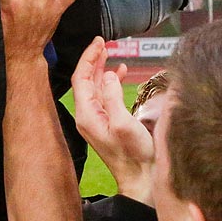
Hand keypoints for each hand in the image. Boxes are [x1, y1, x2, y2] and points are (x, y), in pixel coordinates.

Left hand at [69, 37, 153, 202]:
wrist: (141, 178)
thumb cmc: (134, 156)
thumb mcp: (124, 123)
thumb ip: (113, 97)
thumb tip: (107, 75)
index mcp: (87, 115)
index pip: (81, 78)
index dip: (89, 58)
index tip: (99, 42)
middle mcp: (88, 116)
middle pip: (85, 81)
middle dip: (93, 60)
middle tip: (103, 42)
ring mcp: (96, 120)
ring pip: (94, 87)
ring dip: (101, 69)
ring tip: (110, 52)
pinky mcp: (107, 123)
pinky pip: (104, 96)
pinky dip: (110, 81)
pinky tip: (120, 73)